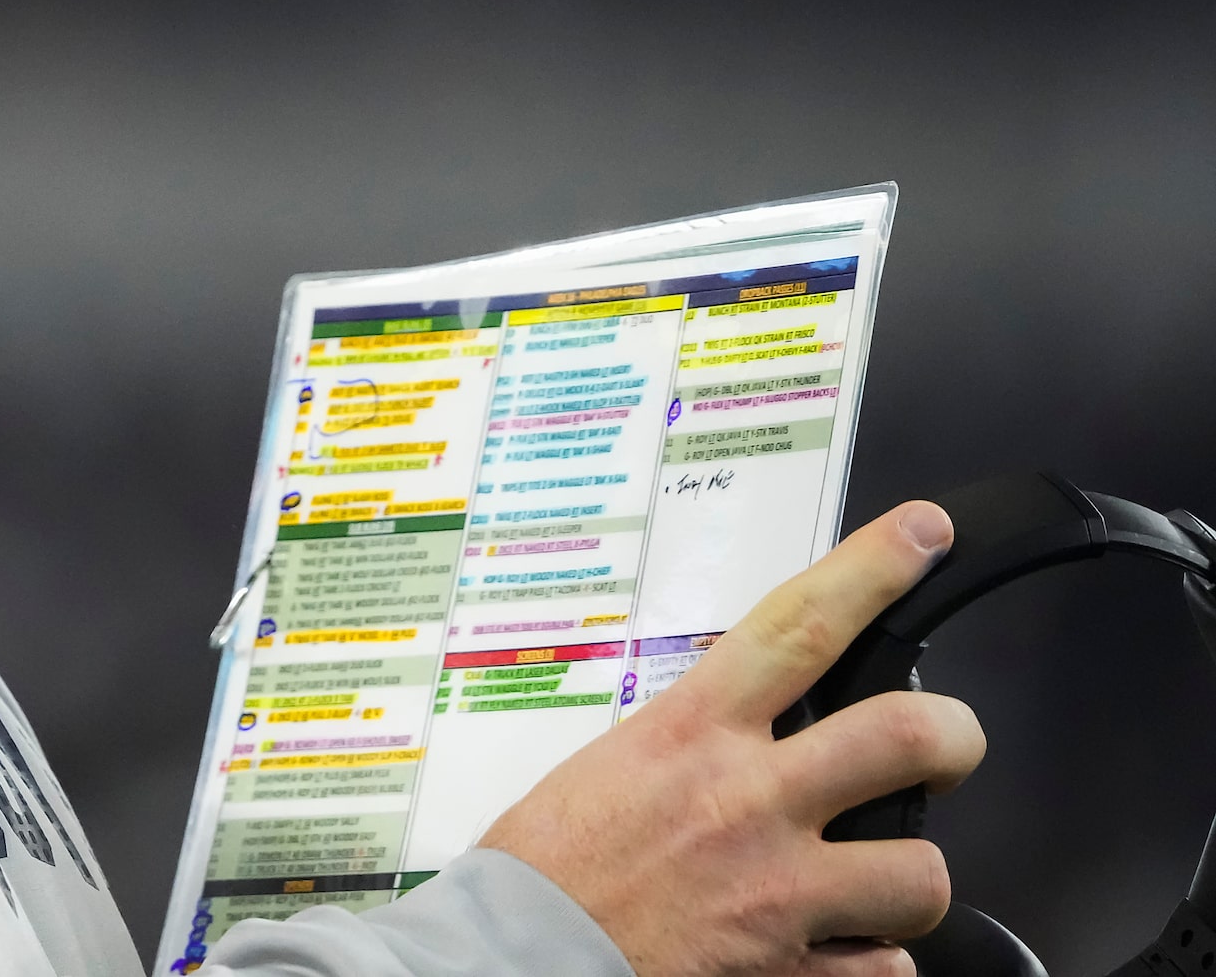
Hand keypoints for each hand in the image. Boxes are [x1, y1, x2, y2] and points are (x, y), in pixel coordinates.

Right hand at [479, 502, 987, 976]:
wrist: (514, 961)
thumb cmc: (541, 872)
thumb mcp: (607, 772)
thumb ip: (687, 749)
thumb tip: (737, 740)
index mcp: (690, 736)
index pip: (799, 627)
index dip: (872, 568)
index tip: (921, 534)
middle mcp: (746, 802)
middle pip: (902, 734)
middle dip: (953, 736)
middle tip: (947, 747)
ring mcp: (778, 890)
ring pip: (919, 871)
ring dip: (908, 878)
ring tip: (878, 884)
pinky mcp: (791, 971)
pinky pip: (884, 968)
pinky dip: (868, 961)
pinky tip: (832, 952)